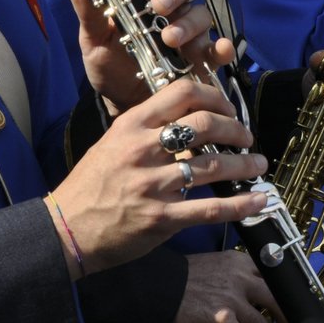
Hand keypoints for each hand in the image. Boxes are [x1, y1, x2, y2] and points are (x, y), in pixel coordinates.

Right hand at [47, 77, 267, 275]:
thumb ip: (147, 129)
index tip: (227, 108)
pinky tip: (258, 201)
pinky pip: (210, 209)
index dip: (214, 95)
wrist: (65, 229)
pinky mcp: (161, 218)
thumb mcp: (112, 143)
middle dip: (236, 130)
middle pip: (205, 125)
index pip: (182, 93)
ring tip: (258, 165)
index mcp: (131, 125)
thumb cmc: (89, 186)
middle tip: (247, 137)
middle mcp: (143, 150)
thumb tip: (188, 118)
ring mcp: (153, 185)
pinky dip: (240, 205)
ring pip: (213, 167)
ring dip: (244, 165)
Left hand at [69, 0, 237, 112]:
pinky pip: (220, 48)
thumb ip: (86, 8)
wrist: (122, 105)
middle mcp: (170, 8)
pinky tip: (218, 51)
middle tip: (159, 6)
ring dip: (187, 23)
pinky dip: (222, 47)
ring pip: (200, 13)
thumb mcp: (93, 38)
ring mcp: (190, 32)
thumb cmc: (109, 65)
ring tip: (169, 40)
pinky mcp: (202, 58)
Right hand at [169, 252, 281, 322]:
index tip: (287, 300)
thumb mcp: (217, 264)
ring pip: (262, 322)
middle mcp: (240, 278)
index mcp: (240, 262)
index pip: (271, 275)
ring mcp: (231, 299)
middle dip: (284, 314)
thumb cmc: (186, 277)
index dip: (282, 291)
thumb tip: (255, 290)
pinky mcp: (221, 319)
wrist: (161, 286)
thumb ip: (238, 273)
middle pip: (275, 297)